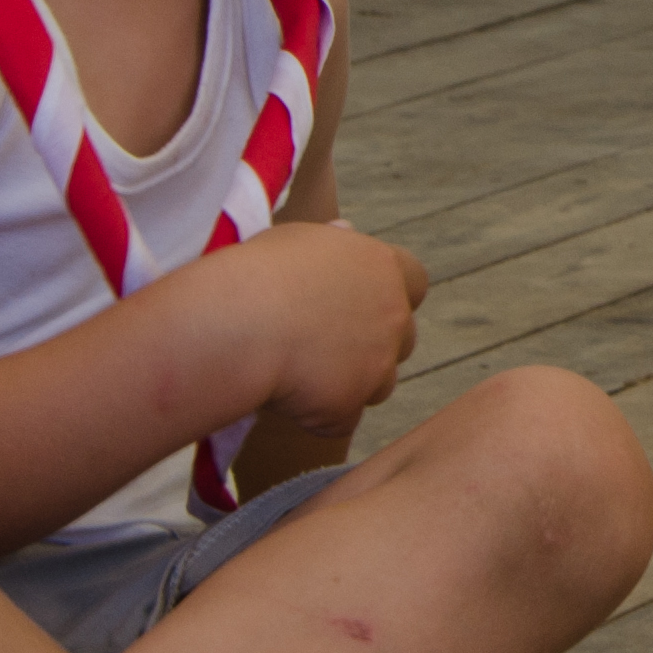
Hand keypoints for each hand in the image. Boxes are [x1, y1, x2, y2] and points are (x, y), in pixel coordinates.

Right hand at [215, 221, 428, 440]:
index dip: (389, 293)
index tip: (357, 301)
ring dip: (348, 383)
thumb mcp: (294, 239)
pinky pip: (340, 419)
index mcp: (382, 268)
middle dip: (371, 344)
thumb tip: (345, 233)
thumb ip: (329, 243)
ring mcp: (377, 367)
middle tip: (320, 342)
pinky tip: (282, 397)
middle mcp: (392, 317)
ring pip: (377, 384)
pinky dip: (317, 416)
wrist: (238, 325)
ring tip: (297, 371)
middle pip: (400, 338)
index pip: (414, 280)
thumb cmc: (257, 273)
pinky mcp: (349, 408)